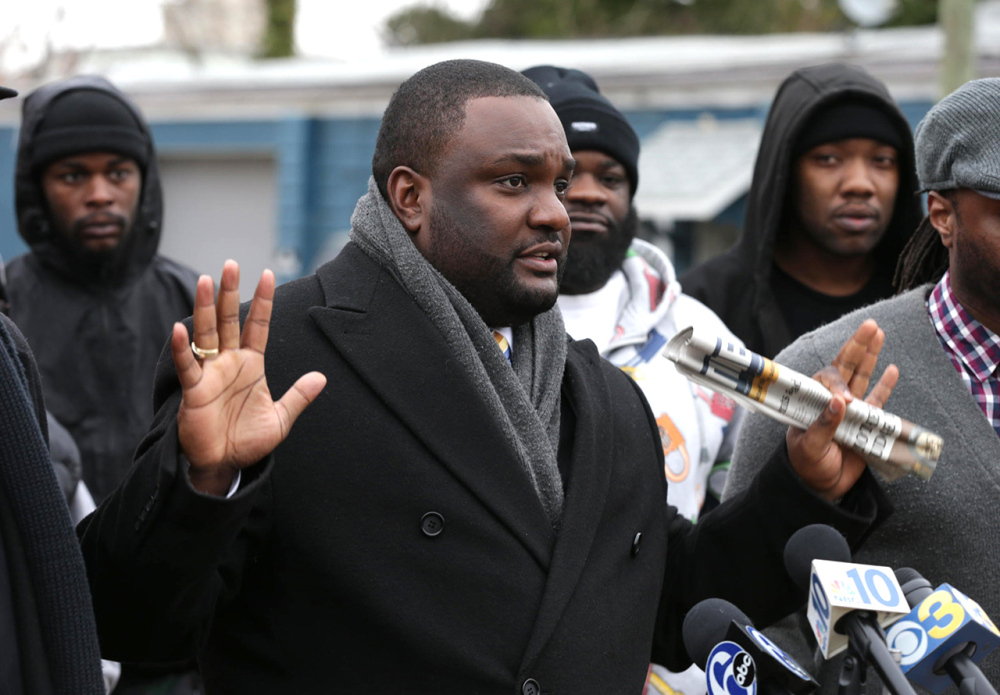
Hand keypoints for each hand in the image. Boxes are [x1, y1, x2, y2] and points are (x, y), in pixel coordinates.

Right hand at [171, 260, 326, 495]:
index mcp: (251, 364)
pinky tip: (181, 329)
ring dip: (205, 308)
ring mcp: (210, 374)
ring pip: (207, 334)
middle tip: (230, 263)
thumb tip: (322, 377)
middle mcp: (229, 363)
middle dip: (228, 293)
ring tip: (206, 281)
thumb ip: (299, 397)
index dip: (263, 301)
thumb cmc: (248, 440)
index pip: (257, 325)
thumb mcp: (281, 418)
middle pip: (228, 320)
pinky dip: (184, 349)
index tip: (268, 274)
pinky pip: (188, 366)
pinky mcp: (194, 391)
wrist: (224, 465)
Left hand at [786, 319, 898, 500]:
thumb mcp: (809, 448)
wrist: (820, 488)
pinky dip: (885, 386)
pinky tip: (892, 369)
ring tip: (879, 333)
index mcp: (811, 402)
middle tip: (870, 325)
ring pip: (861, 377)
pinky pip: (877, 401)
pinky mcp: (864, 423)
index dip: (837, 384)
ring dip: (870, 357)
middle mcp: (830, 401)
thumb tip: (839, 402)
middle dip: (857, 346)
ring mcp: (849, 410)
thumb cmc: (807, 466)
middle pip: (845, 367)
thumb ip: (823, 426)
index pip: (826, 380)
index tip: (847, 401)